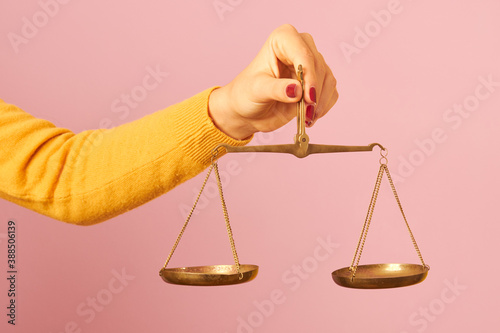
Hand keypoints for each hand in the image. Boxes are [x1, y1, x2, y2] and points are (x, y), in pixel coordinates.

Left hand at [208, 24, 338, 139]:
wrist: (247, 111)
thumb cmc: (246, 95)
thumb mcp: (257, 91)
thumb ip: (276, 89)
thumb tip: (297, 90)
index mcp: (282, 39)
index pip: (304, 53)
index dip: (309, 76)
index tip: (309, 97)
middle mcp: (299, 47)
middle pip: (319, 66)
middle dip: (314, 92)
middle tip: (306, 112)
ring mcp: (310, 65)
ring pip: (328, 80)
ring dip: (320, 102)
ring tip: (305, 117)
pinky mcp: (317, 83)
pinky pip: (330, 92)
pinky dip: (323, 106)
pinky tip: (309, 117)